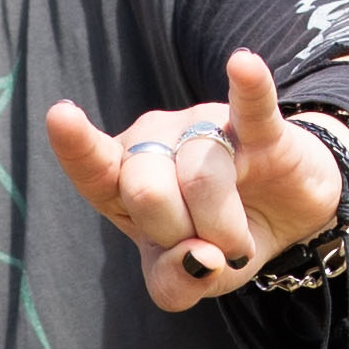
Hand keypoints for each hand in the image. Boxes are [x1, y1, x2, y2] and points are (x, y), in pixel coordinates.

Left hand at [45, 53, 348, 307]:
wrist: (287, 216)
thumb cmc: (219, 238)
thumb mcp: (189, 278)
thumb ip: (175, 283)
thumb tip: (200, 260)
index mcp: (123, 180)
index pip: (92, 165)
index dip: (77, 145)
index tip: (61, 116)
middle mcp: (154, 142)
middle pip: (146, 190)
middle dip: (178, 236)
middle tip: (204, 246)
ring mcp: (204, 127)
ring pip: (200, 179)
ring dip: (226, 230)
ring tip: (238, 239)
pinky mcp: (258, 126)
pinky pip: (250, 106)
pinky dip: (248, 88)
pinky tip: (241, 65)